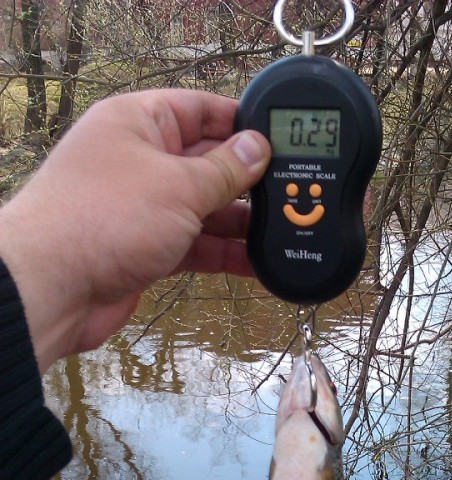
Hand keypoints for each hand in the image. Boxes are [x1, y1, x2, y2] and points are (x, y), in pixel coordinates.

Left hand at [0, 89, 270, 372]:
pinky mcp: (147, 247)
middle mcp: (140, 160)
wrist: (54, 288)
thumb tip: (258, 148)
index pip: (200, 110)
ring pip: (204, 209)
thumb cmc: (100, 220)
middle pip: (207, 163)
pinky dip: (223, 253)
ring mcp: (143, 207)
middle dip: (246, 180)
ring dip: (239, 223)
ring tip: (279, 230)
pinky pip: (195, 244)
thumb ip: (225, 169)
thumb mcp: (178, 186)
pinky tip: (256, 261)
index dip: (242, 123)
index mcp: (139, 123)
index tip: (280, 140)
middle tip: (289, 191)